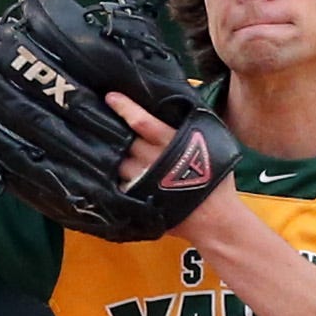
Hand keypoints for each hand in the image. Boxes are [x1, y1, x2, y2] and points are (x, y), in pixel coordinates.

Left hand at [104, 90, 250, 246]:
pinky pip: (118, 184)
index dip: (125, 108)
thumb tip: (179, 111)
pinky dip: (113, 178)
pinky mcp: (137, 198)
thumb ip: (193, 129)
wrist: (214, 218)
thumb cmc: (216, 182)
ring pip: (118, 163)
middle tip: (100, 120)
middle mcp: (154, 160)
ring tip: (101, 146)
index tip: (110, 97)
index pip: (143, 122)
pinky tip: (107, 173)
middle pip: (124, 141)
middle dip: (113, 131)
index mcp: (172, 143)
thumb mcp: (212, 147)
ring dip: (110, 156)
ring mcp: (143, 180)